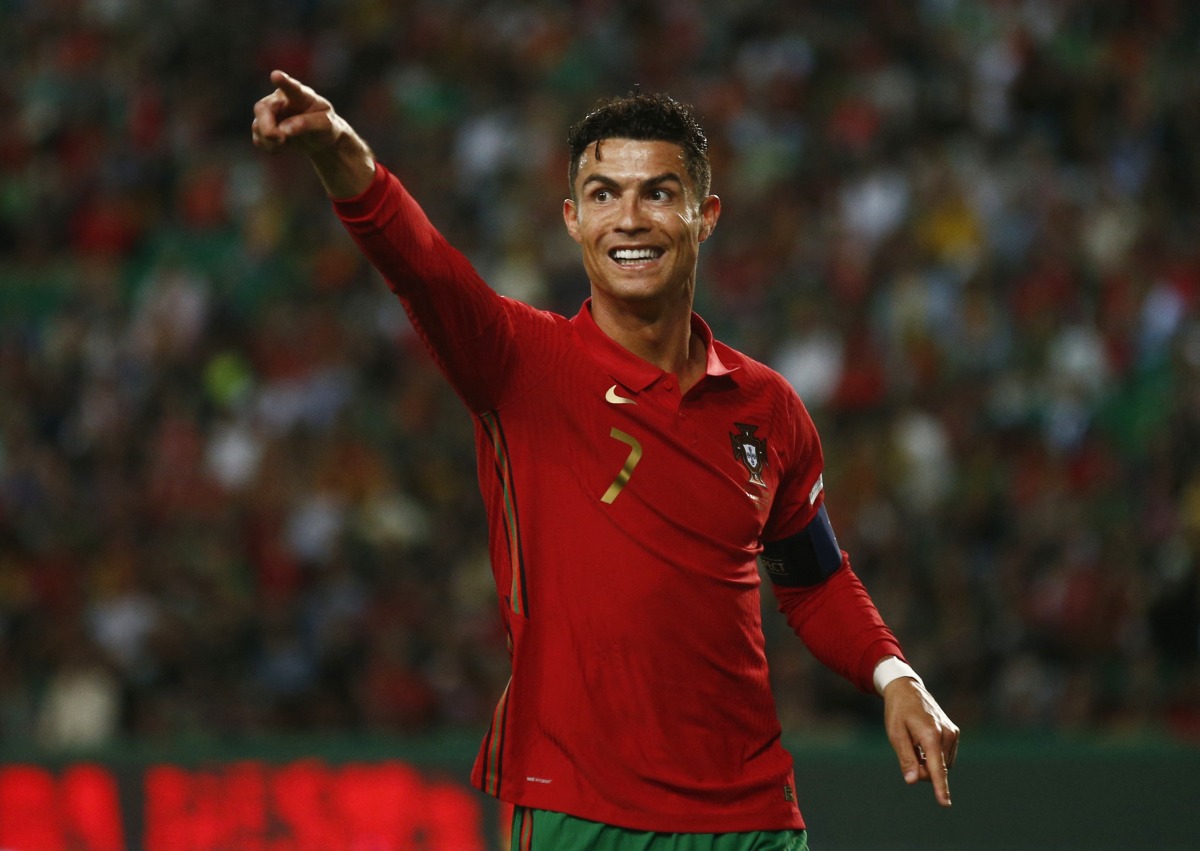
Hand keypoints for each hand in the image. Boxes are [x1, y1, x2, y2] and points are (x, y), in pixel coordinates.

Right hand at [252, 70, 343, 153]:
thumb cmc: (325, 127)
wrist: (320, 138)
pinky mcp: (265, 127)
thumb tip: (283, 130)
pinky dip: (267, 146)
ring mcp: (271, 113)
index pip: (292, 88)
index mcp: (301, 95)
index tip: (276, 75)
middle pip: (263, 108)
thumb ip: (307, 124)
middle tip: (279, 139)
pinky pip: (258, 138)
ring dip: (269, 140)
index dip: (284, 82)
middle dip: (267, 127)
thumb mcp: (326, 126)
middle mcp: (281, 100)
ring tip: (285, 144)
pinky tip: (280, 147)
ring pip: (258, 124)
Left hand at [882, 677, 959, 806]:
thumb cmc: (898, 711)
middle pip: (936, 769)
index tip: (945, 803)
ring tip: (914, 742)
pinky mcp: (954, 732)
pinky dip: (933, 755)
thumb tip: (912, 780)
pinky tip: (922, 741)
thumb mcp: (895, 734)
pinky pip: (945, 755)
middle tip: (907, 752)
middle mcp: (947, 734)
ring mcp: (953, 733)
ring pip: (941, 764)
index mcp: (931, 735)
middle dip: (922, 769)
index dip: (940, 788)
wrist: (906, 688)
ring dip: (927, 762)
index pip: (936, 768)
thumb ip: (905, 758)